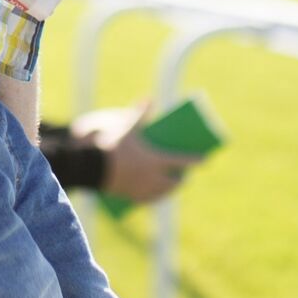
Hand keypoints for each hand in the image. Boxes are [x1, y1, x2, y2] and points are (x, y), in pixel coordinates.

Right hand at [72, 104, 198, 206]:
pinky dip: (155, 196)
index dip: (195, 160)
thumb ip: (139, 113)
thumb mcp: (127, 127)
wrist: (92, 166)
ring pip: (163, 191)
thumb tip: (149, 98)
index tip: (205, 160)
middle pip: (175, 180)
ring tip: (172, 184)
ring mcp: (143, 188)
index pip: (182, 161)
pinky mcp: (133, 196)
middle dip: (182, 178)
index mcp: (156, 160)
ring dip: (170, 188)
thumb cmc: (113, 144)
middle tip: (184, 173)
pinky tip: (156, 196)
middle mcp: (153, 177)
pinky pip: (149, 199)